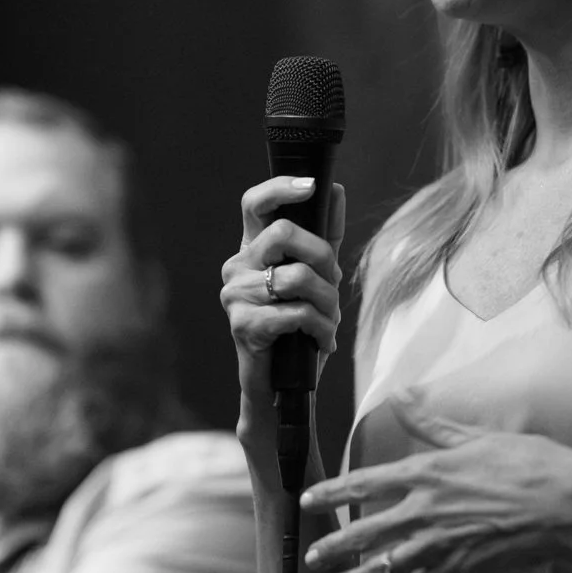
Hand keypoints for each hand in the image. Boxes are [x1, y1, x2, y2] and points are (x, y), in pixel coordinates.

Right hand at [219, 176, 347, 413]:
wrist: (281, 386)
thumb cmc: (297, 328)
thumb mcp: (316, 277)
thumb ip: (325, 235)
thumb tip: (335, 189)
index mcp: (252, 249)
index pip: (254, 204)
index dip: (280, 188)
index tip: (311, 186)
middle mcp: (237, 266)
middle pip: (283, 233)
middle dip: (322, 257)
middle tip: (332, 283)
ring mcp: (236, 295)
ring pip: (297, 277)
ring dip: (328, 301)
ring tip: (330, 321)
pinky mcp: (244, 324)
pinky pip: (297, 312)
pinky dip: (321, 327)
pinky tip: (322, 341)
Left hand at [298, 398, 571, 572]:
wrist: (569, 506)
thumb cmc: (528, 463)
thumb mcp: (477, 435)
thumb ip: (432, 422)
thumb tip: (401, 396)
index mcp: (427, 472)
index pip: (365, 483)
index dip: (332, 492)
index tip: (307, 500)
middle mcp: (426, 511)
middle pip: (366, 532)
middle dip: (335, 546)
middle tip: (312, 557)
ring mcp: (442, 545)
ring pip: (387, 568)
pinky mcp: (462, 572)